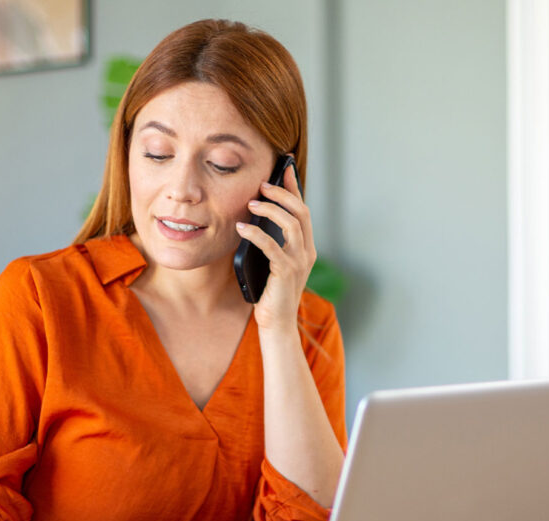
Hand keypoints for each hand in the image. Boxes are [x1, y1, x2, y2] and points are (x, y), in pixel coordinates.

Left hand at [236, 162, 314, 331]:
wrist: (276, 323)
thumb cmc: (270, 292)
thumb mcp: (273, 262)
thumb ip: (272, 242)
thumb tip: (254, 217)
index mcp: (306, 247)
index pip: (303, 210)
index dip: (294, 188)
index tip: (284, 169)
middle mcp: (307, 251)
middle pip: (301, 212)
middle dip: (282, 194)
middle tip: (261, 185)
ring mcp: (299, 262)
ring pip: (291, 225)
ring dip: (270, 211)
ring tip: (251, 204)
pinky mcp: (286, 272)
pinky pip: (273, 246)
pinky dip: (256, 234)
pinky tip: (241, 228)